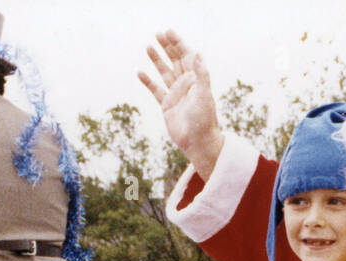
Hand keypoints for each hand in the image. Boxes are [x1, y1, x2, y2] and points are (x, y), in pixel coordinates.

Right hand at [138, 30, 224, 179]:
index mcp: (195, 79)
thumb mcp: (204, 94)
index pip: (186, 55)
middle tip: (157, 34)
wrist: (198, 142)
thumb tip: (198, 52)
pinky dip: (148, 81)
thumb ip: (201, 73)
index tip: (168, 32)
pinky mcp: (167, 105)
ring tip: (148, 47)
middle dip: (167, 47)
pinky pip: (156, 90)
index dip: (178, 43)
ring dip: (157, 60)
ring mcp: (176, 94)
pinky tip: (140, 72)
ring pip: (164, 72)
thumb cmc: (204, 119)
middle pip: (175, 60)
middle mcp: (185, 84)